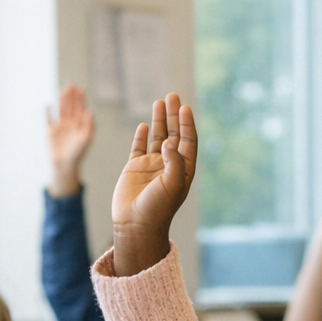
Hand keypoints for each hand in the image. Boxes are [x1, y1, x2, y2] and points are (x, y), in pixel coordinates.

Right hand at [47, 84, 94, 197]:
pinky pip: (48, 119)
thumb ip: (89, 125)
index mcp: (79, 126)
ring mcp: (60, 127)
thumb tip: (89, 111)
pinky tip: (48, 103)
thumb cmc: (78, 154)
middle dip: (71, 96)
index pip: (80, 109)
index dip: (80, 99)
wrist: (65, 165)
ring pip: (61, 110)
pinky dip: (47, 112)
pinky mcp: (50, 132)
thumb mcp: (86, 139)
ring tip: (63, 90)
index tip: (80, 89)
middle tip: (71, 85)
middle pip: (70, 107)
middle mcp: (70, 124)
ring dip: (61, 100)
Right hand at [111, 94, 195, 276]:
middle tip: (173, 95)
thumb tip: (169, 141)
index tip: (185, 108)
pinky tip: (144, 125)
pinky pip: (138, 147)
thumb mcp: (173, 184)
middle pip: (173, 134)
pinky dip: (141, 136)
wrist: (136, 225)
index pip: (187, 141)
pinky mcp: (134, 169)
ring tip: (160, 101)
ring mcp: (151, 166)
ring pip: (157, 137)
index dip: (187, 124)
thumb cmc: (158, 208)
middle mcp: (168, 165)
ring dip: (159, 120)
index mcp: (183, 170)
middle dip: (173, 115)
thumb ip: (174, 161)